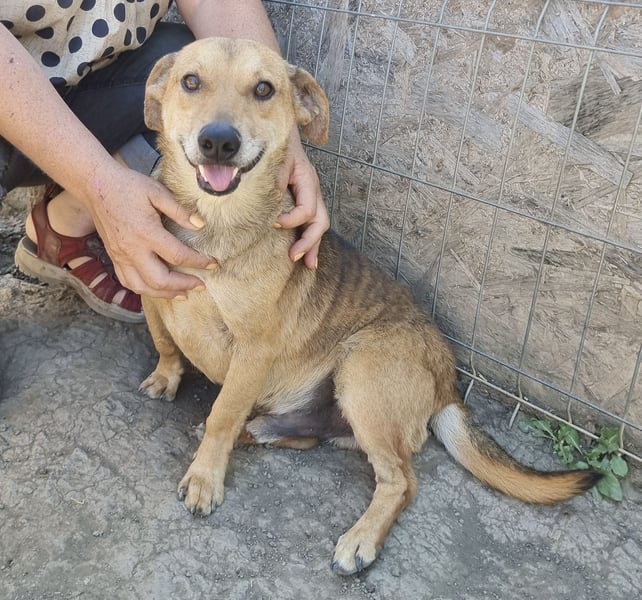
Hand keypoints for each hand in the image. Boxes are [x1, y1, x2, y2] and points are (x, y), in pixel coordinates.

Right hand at [86, 163, 214, 297]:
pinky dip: (145, 290)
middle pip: (160, 279)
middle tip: (201, 285)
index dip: (199, 262)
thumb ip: (179, 211)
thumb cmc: (128, 186)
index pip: (178, 256)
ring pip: (143, 286)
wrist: (95, 185)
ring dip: (165, 294)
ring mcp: (120, 256)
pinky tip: (158, 289)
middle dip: (184, 285)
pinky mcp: (114, 257)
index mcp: (146, 232)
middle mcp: (132, 249)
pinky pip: (128, 282)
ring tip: (183, 294)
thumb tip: (200, 225)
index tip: (213, 264)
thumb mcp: (157, 192)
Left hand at [275, 129, 328, 268]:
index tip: (274, 224)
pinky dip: (310, 238)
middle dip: (309, 241)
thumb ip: (274, 179)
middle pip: (320, 221)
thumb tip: (271, 200)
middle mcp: (312, 189)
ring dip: (313, 245)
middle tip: (294, 256)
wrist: (281, 130)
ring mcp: (311, 195)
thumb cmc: (277, 144)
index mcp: (307, 179)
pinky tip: (306, 253)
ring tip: (308, 264)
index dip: (292, 220)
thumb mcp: (275, 158)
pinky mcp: (305, 199)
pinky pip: (312, 222)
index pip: (307, 208)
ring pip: (319, 224)